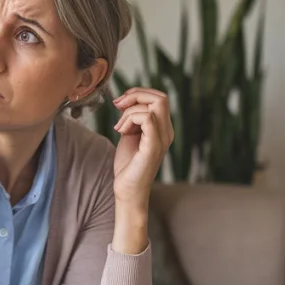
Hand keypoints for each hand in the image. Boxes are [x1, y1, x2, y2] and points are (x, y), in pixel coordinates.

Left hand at [111, 88, 173, 206]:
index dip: (138, 94)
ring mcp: (162, 139)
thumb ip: (132, 119)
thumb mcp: (130, 135)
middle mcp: (167, 132)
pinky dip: (130, 119)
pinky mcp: (153, 147)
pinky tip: (122, 131)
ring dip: (129, 111)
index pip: (159, 98)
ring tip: (119, 127)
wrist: (128, 190)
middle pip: (161, 97)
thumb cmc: (128, 165)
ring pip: (155, 105)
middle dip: (135, 95)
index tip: (120, 104)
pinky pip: (147, 118)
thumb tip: (126, 101)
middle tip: (118, 106)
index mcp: (163, 128)